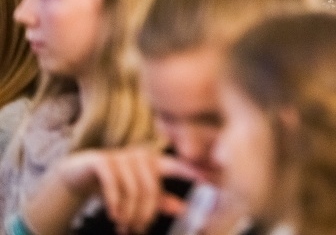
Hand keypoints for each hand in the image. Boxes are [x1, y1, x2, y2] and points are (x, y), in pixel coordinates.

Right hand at [54, 147, 201, 233]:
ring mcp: (122, 155)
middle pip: (151, 188)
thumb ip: (161, 200)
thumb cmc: (115, 184)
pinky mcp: (103, 160)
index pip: (178, 165)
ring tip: (123, 227)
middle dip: (144, 214)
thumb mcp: (138, 193)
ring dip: (128, 214)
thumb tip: (184, 209)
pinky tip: (113, 215)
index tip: (210, 180)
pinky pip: (113, 185)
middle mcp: (142, 155)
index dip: (194, 171)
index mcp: (155, 161)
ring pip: (132, 190)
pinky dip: (114, 203)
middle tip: (137, 230)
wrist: (79, 174)